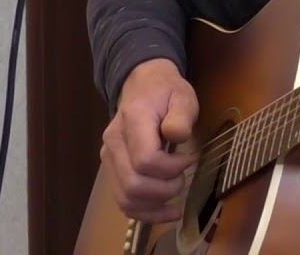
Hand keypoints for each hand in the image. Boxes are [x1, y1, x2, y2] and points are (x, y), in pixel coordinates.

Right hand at [101, 58, 198, 222]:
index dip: (172, 168)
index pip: (145, 160)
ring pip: (125, 199)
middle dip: (165, 189)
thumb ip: (181, 115)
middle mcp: (114, 143)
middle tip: (183, 178)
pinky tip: (166, 212)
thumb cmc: (166, 92)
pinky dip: (145, 213)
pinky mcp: (112, 170)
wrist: (142, 86)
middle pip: (133, 184)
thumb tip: (176, 135)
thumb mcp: (183, 95)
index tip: (191, 158)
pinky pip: (123, 201)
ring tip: (177, 196)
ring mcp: (109, 158)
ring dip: (156, 205)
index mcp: (132, 121)